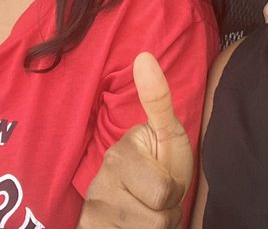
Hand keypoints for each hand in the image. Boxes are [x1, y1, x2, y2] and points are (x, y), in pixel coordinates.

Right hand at [78, 53, 192, 227]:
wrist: (142, 204)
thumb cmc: (159, 167)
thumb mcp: (167, 135)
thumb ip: (158, 100)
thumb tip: (144, 55)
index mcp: (118, 156)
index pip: (166, 192)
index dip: (174, 191)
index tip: (162, 177)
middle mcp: (99, 187)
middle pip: (157, 219)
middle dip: (166, 213)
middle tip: (156, 200)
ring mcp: (93, 214)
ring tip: (146, 213)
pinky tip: (131, 228)